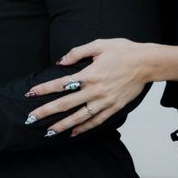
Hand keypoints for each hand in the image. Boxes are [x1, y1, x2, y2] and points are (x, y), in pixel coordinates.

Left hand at [24, 37, 154, 135]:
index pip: (60, 84)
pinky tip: (73, 133)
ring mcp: (105, 101)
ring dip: (62, 125)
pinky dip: (84, 128)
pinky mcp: (114, 108)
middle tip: (30, 119)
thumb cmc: (123, 51)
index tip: (30, 93)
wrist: (147, 63)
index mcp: (89, 74)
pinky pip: (96, 121)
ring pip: (79, 117)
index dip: (43, 89)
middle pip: (65, 104)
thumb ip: (77, 53)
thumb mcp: (99, 45)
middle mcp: (95, 91)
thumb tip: (61, 62)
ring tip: (48, 132)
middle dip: (46, 112)